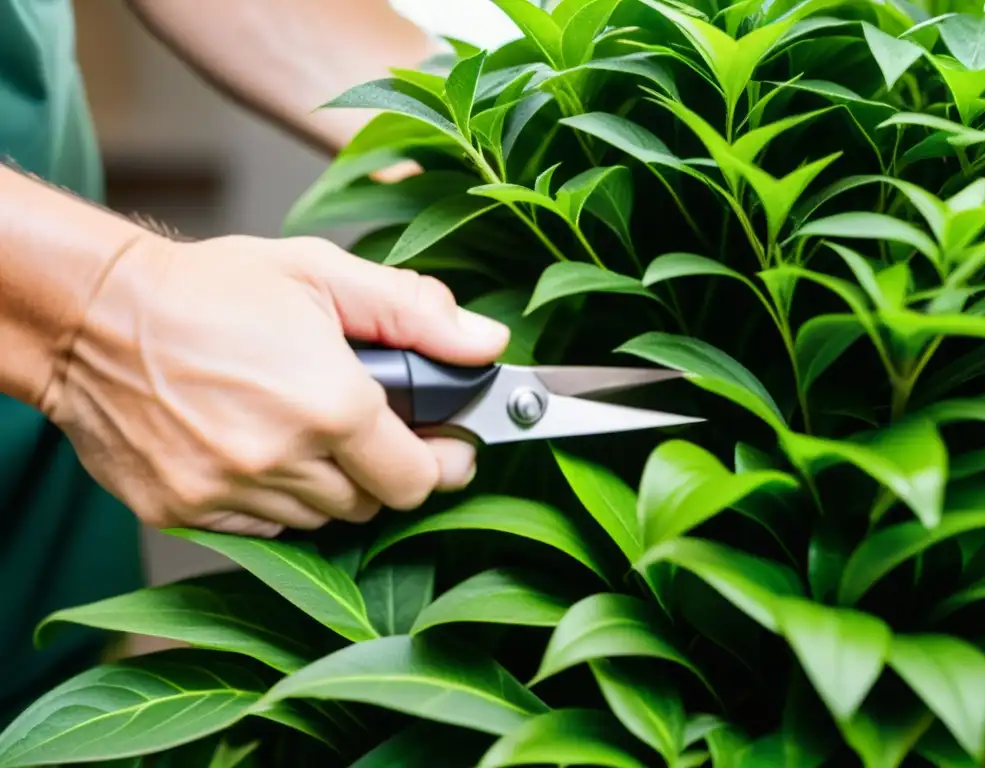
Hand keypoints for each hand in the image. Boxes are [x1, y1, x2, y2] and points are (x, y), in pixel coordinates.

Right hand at [42, 233, 509, 537]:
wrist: (94, 315)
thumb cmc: (211, 289)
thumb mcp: (322, 274)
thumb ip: (415, 312)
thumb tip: (487, 344)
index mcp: (330, 404)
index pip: (419, 479)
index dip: (443, 464)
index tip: (448, 449)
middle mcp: (282, 459)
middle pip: (373, 504)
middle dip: (385, 469)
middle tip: (369, 427)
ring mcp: (228, 493)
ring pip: (320, 520)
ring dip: (330, 484)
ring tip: (305, 428)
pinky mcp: (186, 511)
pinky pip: (263, 528)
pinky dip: (276, 498)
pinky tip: (258, 449)